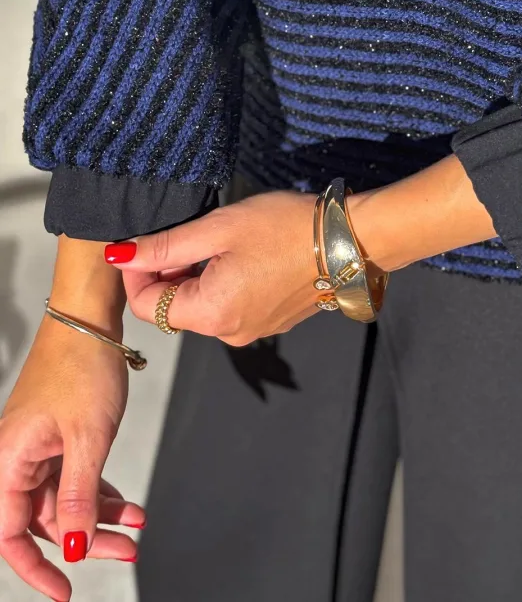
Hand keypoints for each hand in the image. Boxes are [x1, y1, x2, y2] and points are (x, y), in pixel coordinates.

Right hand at [0, 311, 143, 600]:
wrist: (89, 319)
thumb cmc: (82, 367)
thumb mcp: (88, 437)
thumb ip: (79, 496)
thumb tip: (76, 547)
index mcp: (8, 459)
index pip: (9, 532)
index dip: (35, 567)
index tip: (65, 590)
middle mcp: (16, 456)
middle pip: (44, 519)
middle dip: (87, 538)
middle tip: (125, 551)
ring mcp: (37, 446)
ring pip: (65, 499)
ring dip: (100, 515)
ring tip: (136, 527)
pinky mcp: (57, 436)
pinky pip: (75, 476)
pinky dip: (100, 490)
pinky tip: (130, 505)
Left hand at [107, 157, 497, 347]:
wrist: (352, 240)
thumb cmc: (286, 228)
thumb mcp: (219, 228)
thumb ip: (165, 246)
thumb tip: (118, 256)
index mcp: (211, 313)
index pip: (146, 307)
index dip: (135, 273)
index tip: (141, 242)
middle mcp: (229, 332)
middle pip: (173, 309)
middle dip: (166, 272)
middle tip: (184, 232)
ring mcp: (253, 330)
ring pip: (201, 306)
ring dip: (194, 276)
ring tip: (216, 239)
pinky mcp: (271, 321)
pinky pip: (229, 306)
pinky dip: (220, 282)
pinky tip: (240, 254)